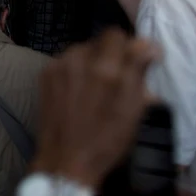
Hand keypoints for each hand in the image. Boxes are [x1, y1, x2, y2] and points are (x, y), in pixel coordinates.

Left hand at [32, 28, 156, 188]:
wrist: (65, 159)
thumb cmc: (107, 141)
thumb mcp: (133, 112)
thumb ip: (140, 74)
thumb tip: (149, 47)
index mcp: (110, 71)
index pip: (121, 35)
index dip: (131, 46)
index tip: (137, 59)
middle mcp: (83, 60)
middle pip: (102, 39)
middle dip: (114, 52)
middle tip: (117, 74)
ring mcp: (61, 65)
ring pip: (84, 48)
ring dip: (93, 59)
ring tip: (95, 83)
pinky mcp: (46, 72)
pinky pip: (67, 59)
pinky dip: (75, 68)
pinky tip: (77, 89)